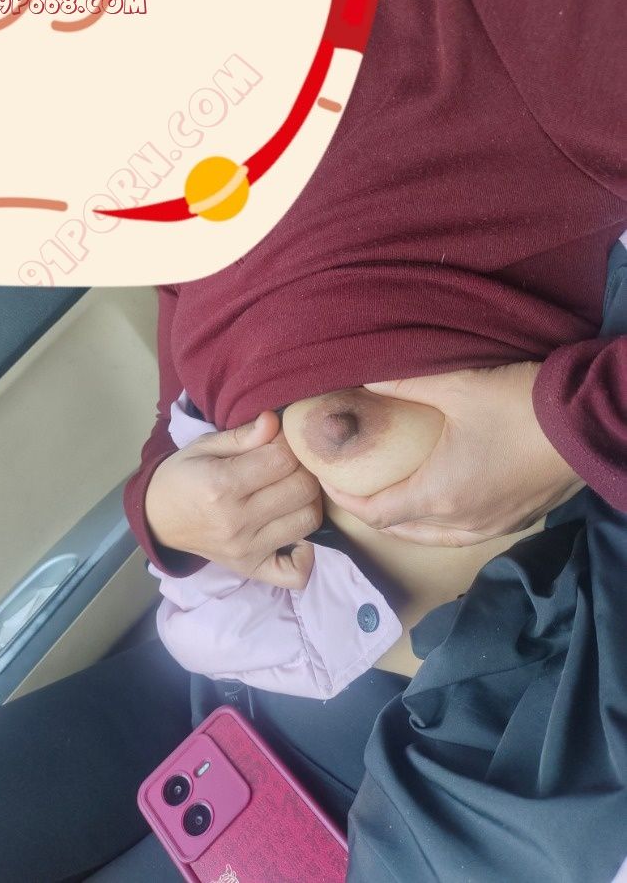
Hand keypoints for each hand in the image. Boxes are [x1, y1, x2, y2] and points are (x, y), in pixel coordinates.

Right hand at [145, 411, 321, 587]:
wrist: (157, 519)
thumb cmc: (183, 476)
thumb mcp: (204, 446)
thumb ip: (243, 435)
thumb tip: (276, 422)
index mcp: (221, 485)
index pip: (283, 459)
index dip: (288, 444)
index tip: (278, 442)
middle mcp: (236, 521)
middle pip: (302, 489)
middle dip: (302, 469)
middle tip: (287, 466)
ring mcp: (246, 549)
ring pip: (308, 521)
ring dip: (308, 501)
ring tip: (290, 491)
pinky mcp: (252, 569)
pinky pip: (296, 572)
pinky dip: (306, 554)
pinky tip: (293, 530)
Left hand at [320, 362, 584, 546]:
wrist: (588, 424)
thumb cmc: (520, 405)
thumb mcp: (456, 386)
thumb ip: (403, 383)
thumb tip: (364, 379)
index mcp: (439, 495)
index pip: (375, 511)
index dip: (345, 498)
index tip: (326, 480)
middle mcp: (461, 522)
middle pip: (400, 530)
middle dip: (371, 512)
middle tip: (354, 485)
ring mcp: (492, 527)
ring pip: (433, 537)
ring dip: (405, 522)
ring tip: (390, 496)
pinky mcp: (516, 522)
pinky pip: (464, 534)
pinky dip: (438, 524)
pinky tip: (440, 500)